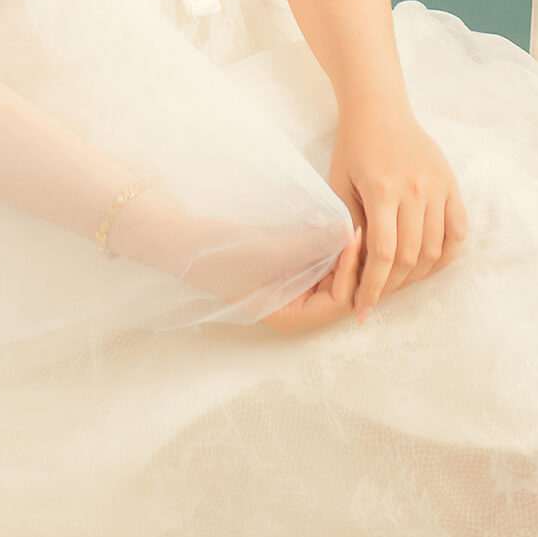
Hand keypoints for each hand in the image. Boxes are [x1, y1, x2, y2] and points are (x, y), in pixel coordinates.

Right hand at [112, 195, 362, 333]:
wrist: (183, 240)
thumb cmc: (223, 256)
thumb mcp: (270, 253)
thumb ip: (312, 245)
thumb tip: (348, 232)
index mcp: (291, 316)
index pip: (337, 301)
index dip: (349, 271)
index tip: (351, 235)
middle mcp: (294, 306)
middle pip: (338, 288)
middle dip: (349, 261)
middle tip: (355, 226)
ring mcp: (288, 285)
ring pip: (328, 271)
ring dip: (337, 249)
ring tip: (343, 220)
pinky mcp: (282, 265)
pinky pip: (313, 257)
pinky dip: (322, 241)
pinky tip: (325, 221)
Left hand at [328, 98, 467, 323]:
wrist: (379, 109)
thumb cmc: (353, 147)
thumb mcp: (340, 184)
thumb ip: (349, 226)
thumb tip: (352, 272)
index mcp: (382, 189)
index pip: (384, 254)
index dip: (373, 288)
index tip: (361, 310)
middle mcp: (414, 189)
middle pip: (412, 256)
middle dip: (393, 286)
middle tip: (378, 298)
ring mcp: (437, 186)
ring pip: (436, 248)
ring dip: (419, 275)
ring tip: (399, 284)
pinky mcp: (451, 184)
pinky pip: (458, 230)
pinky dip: (447, 254)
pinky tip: (430, 266)